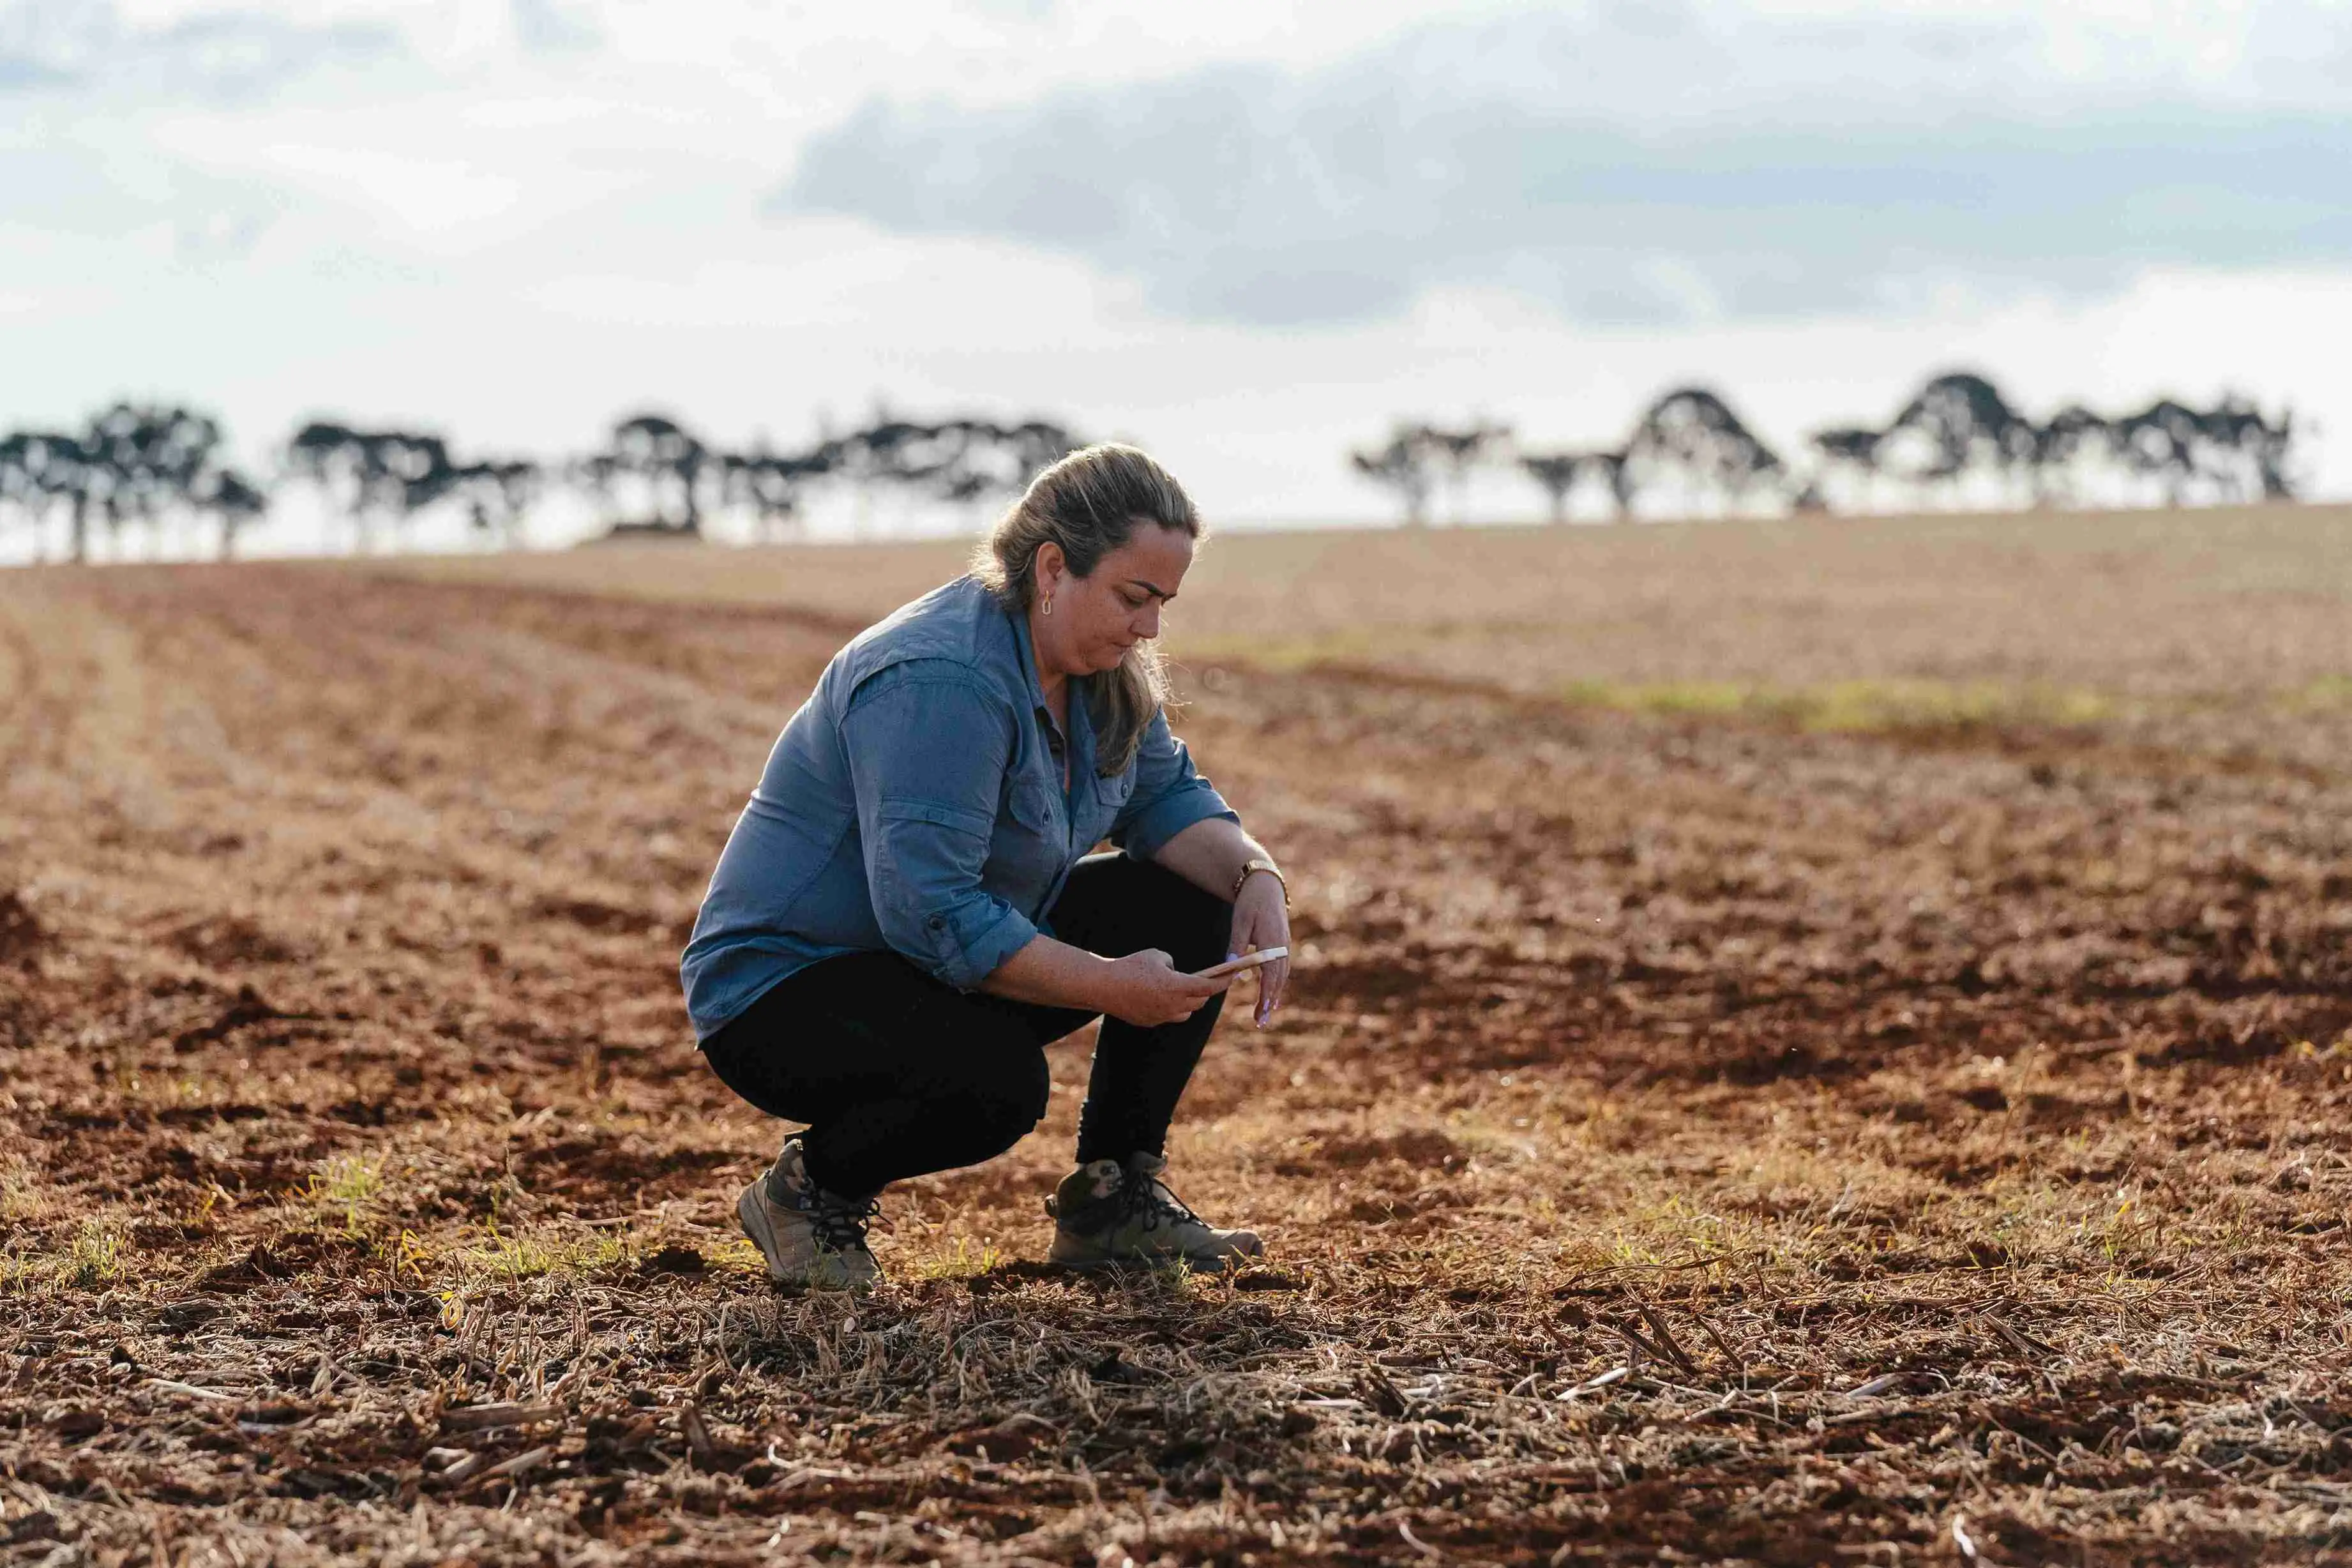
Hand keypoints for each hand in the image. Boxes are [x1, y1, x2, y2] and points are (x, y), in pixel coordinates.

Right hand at [1102, 948, 1230, 1027]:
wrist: (1103, 986)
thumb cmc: (1130, 966)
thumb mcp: (1157, 956)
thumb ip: (1172, 964)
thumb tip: (1175, 973)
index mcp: (1178, 987)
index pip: (1209, 987)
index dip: (1223, 981)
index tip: (1233, 976)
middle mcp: (1173, 1006)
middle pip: (1200, 1001)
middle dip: (1206, 991)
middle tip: (1209, 981)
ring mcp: (1162, 1017)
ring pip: (1186, 1012)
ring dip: (1190, 1003)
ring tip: (1187, 991)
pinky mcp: (1150, 1022)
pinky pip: (1168, 1016)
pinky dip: (1172, 1008)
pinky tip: (1164, 998)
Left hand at [1228, 870, 1291, 1026]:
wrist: (1266, 886)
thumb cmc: (1250, 903)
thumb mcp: (1239, 921)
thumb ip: (1236, 944)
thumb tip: (1230, 968)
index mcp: (1272, 941)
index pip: (1271, 973)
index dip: (1267, 993)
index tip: (1262, 1009)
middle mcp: (1282, 946)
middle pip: (1278, 980)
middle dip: (1270, 1001)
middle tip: (1260, 1021)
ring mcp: (1285, 946)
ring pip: (1281, 976)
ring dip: (1274, 995)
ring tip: (1264, 1014)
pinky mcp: (1283, 945)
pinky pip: (1281, 969)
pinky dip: (1276, 984)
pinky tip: (1270, 995)